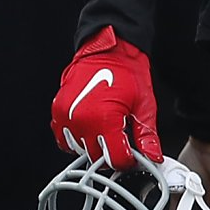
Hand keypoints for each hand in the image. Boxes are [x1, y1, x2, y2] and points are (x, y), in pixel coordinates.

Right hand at [52, 26, 160, 166]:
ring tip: (108, 127)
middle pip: (97, 157)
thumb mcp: (144, 105)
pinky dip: (77, 138)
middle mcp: (81, 121)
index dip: (128, 160)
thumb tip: (152, 156)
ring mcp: (66, 117)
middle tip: (123, 138)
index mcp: (104, 120)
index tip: (134, 155)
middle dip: (112, 152)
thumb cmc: (127, 72)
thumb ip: (147, 135)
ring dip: (95, 145)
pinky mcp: (57, 113)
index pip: (115, 159)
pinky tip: (92, 127)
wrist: (108, 50)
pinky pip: (64, 139)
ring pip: (80, 150)